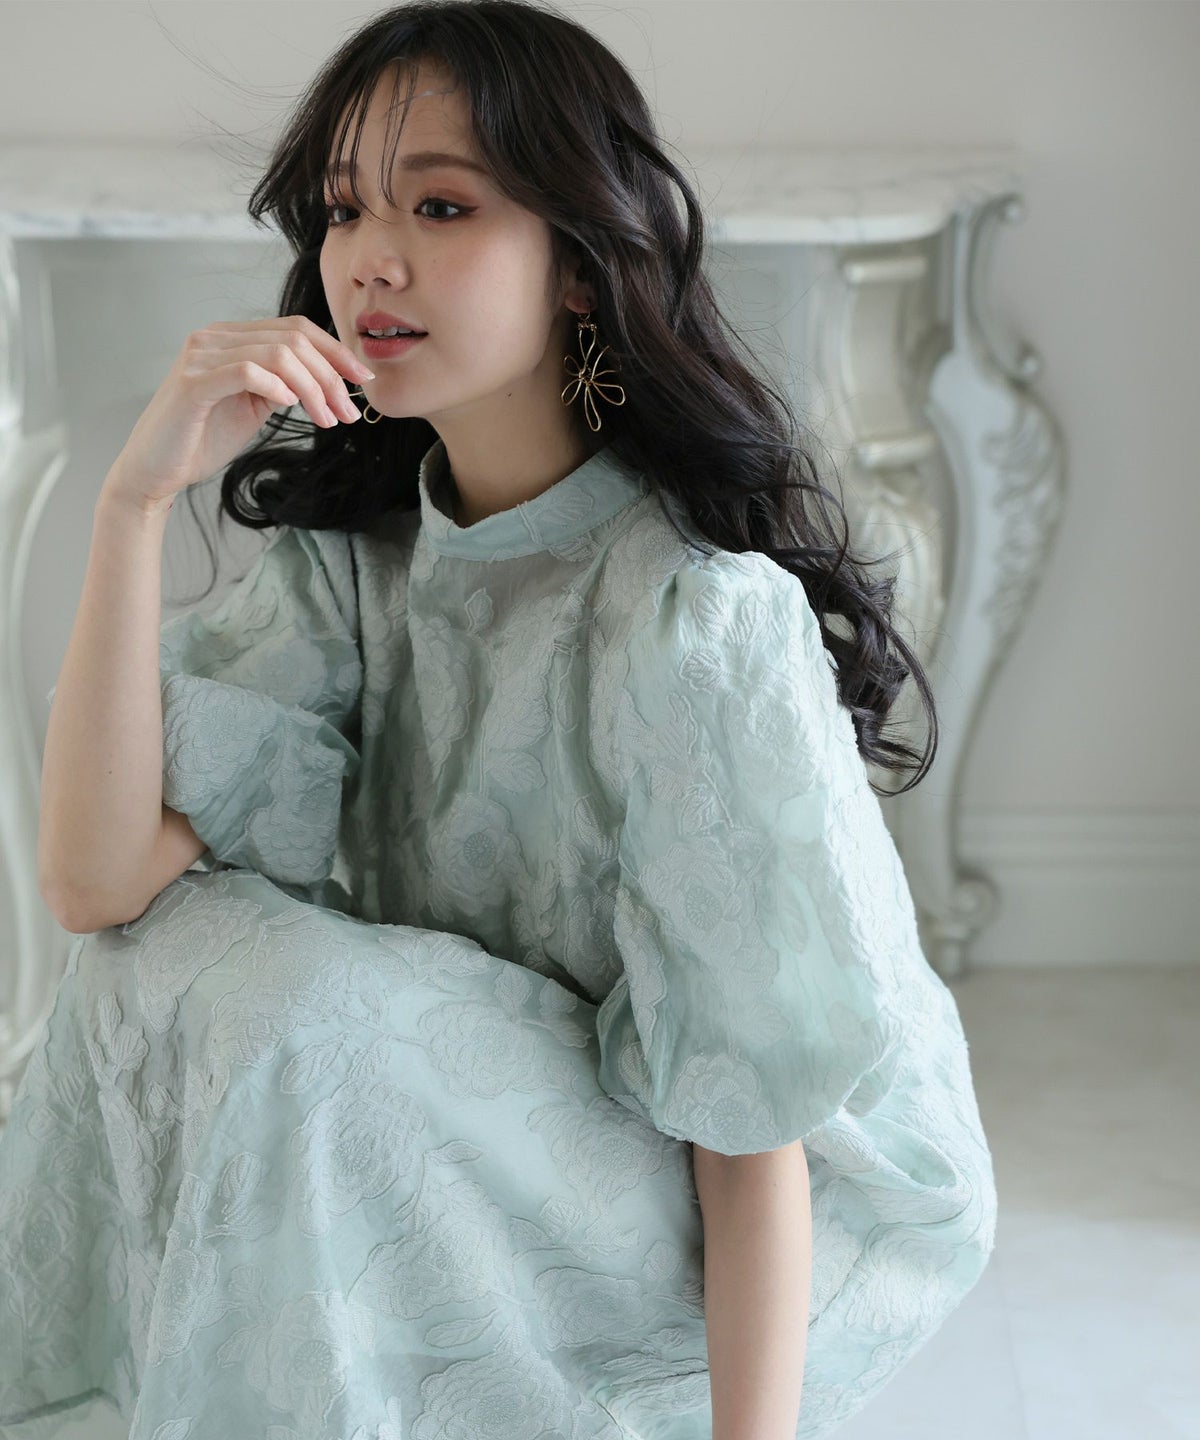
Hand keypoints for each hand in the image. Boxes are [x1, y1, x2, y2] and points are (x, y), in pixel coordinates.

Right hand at [100, 314, 374, 512]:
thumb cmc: (203, 439)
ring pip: (277, 354)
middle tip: (348, 411)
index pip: (295, 329)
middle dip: (331, 375)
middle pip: (293, 339)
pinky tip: (293, 407)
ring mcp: (201, 356)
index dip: (335, 351)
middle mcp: (215, 337)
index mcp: (232, 338)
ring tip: (328, 420)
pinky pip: (247, 371)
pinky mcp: (193, 382)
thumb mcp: (253, 406)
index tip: (363, 381)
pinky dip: (278, 387)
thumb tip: (325, 381)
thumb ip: (281, 385)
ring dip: (313, 388)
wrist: (157, 470)